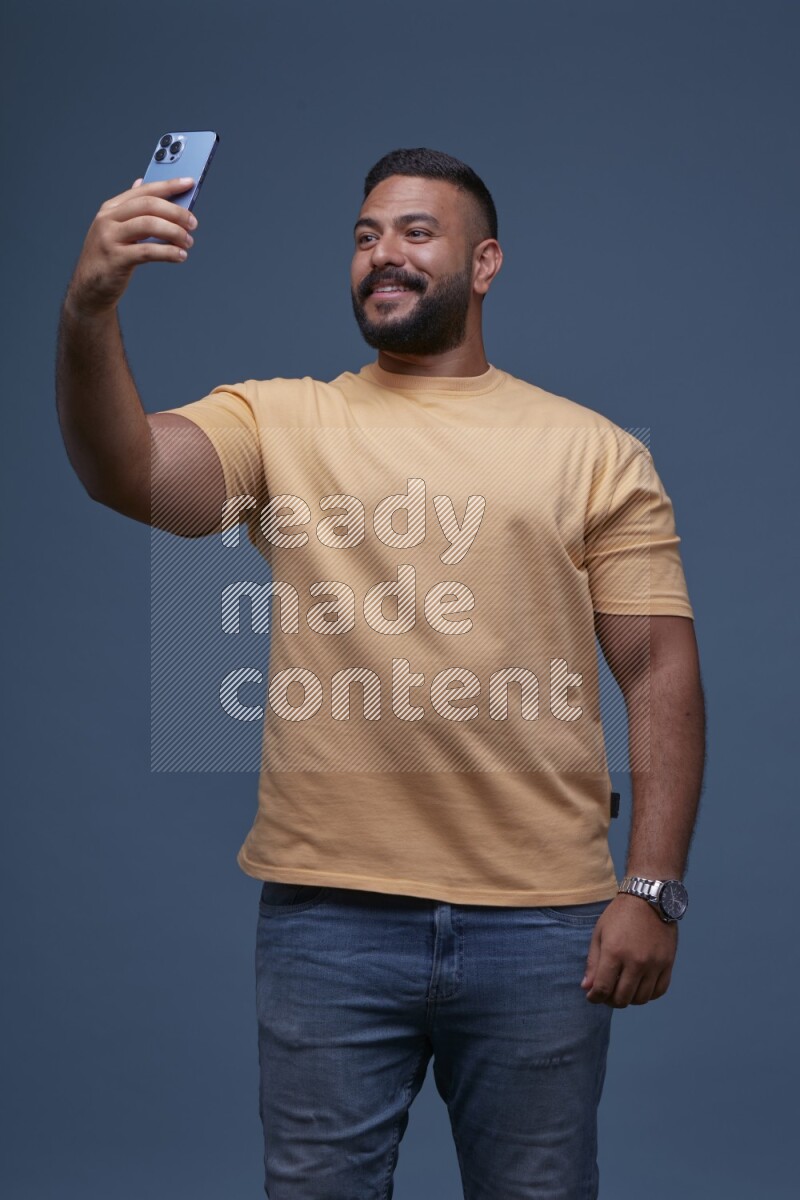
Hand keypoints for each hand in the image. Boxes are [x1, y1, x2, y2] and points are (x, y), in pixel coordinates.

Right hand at [64, 176, 197, 317]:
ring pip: (149, 225)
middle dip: (176, 212)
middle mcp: (108, 219)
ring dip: (174, 232)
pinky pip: (148, 251)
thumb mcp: (116, 229)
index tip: (189, 183)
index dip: (168, 185)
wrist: (89, 288)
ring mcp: (110, 238)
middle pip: (148, 205)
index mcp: (111, 208)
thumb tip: (143, 183)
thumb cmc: (108, 258)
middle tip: (193, 223)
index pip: (144, 190)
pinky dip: (168, 252)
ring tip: (188, 241)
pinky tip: (180, 256)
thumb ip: (131, 209)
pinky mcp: (116, 259)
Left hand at [581, 893, 676, 1006]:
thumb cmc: (620, 914)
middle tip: (606, 994)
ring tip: (623, 989)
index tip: (592, 996)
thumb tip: (587, 988)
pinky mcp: (668, 963)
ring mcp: (654, 964)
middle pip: (622, 998)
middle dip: (610, 1000)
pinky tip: (639, 987)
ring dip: (629, 999)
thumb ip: (593, 962)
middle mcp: (635, 961)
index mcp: (614, 952)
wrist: (649, 898)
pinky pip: (659, 991)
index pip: (603, 989)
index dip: (594, 997)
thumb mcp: (599, 933)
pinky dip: (648, 995)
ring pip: (641, 999)